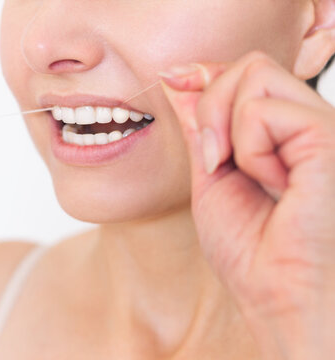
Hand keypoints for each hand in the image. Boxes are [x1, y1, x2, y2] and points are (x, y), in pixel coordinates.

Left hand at [159, 51, 334, 358]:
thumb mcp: (211, 174)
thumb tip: (180, 78)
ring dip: (228, 129)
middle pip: (250, 65)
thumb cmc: (249, 248)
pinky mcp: (330, 139)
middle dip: (211, 104)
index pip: (247, 72)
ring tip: (245, 174)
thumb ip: (202, 123)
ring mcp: (324, 126)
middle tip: (213, 159)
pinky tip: (273, 184)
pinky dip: (250, 150)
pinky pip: (263, 111)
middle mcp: (308, 122)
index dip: (207, 72)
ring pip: (256, 73)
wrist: (276, 294)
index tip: (172, 79)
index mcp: (284, 132)